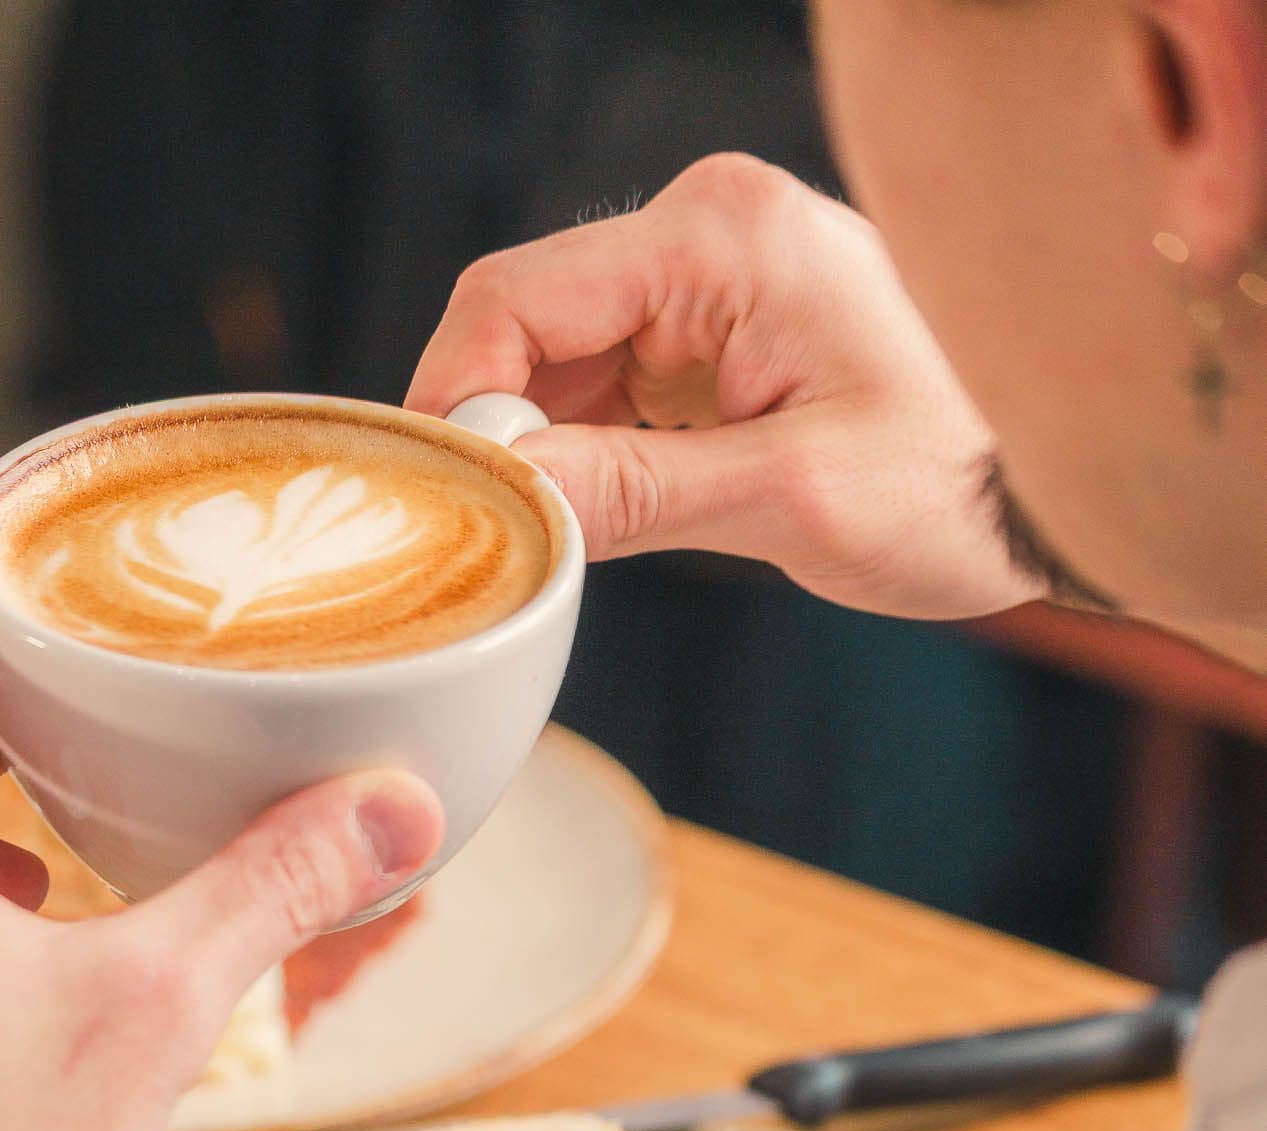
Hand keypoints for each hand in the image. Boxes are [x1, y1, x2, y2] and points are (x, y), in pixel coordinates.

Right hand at [410, 153, 1036, 619]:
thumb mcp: (788, 500)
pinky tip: (605, 513)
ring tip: (559, 539)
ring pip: (561, 360)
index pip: (518, 296)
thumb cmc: (961, 479)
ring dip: (546, 448)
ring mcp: (715, 276)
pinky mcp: (723, 330)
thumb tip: (503, 497)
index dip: (455, 400)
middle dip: (499, 430)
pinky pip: (611, 382)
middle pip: (528, 323)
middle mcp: (710, 228)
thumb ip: (633, 492)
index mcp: (724, 235)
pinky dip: (590, 450)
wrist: (1053, 493)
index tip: (441, 502)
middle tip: (488, 538)